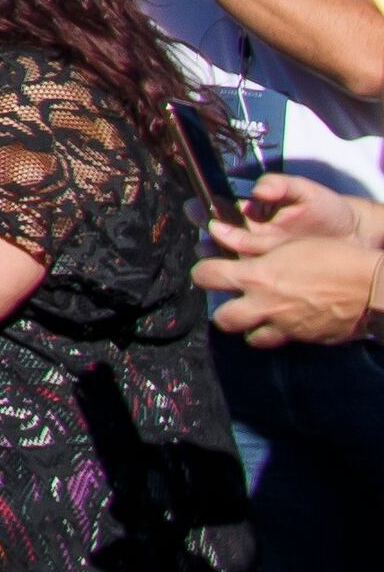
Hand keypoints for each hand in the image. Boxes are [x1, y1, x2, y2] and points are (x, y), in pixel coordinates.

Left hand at [196, 178, 382, 347]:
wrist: (372, 288)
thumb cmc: (333, 257)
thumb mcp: (289, 244)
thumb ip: (250, 243)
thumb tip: (216, 230)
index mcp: (256, 278)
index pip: (207, 277)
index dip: (203, 272)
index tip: (209, 270)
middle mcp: (265, 307)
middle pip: (224, 320)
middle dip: (224, 311)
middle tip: (235, 300)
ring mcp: (286, 328)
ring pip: (252, 339)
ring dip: (253, 327)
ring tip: (262, 314)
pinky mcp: (305, 340)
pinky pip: (283, 341)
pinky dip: (280, 333)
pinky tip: (290, 319)